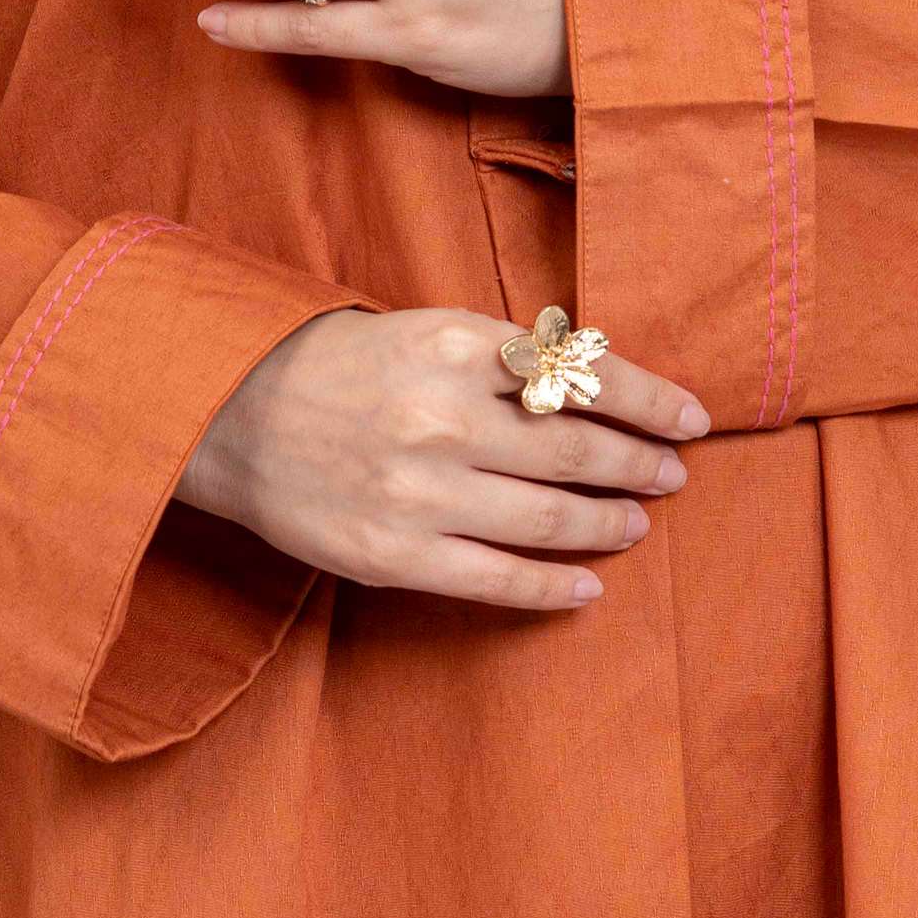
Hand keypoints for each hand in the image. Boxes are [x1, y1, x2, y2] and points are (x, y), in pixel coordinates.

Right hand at [178, 307, 709, 612]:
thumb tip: (597, 384)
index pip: (584, 377)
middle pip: (577, 450)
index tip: (690, 418)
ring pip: (548, 518)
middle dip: (639, 464)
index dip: (651, 401)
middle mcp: (444, 420)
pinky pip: (498, 579)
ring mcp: (420, 493)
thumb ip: (504, 356)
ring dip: (608, 523)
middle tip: (672, 474)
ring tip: (636, 522)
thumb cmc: (338, 367)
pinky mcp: (395, 555)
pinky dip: (554, 586)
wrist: (227, 417)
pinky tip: (589, 586)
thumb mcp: (424, 331)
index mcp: (456, 348)